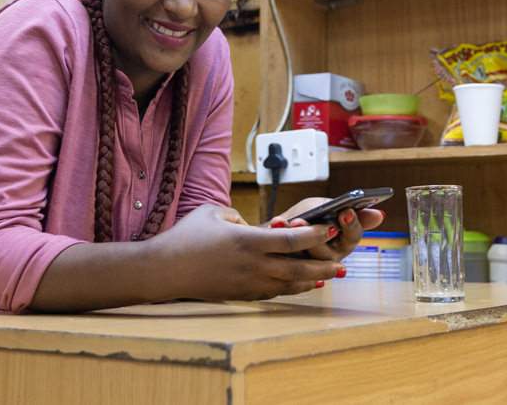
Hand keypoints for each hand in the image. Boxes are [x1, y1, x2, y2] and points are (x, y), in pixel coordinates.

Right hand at [149, 204, 346, 300]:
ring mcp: (249, 283)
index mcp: (248, 241)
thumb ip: (240, 216)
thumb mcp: (214, 212)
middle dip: (323, 265)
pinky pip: (274, 293)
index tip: (330, 228)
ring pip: (289, 285)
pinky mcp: (242, 295)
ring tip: (329, 277)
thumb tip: (254, 226)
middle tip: (342, 263)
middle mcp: (253, 265)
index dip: (314, 234)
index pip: (292, 240)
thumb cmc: (186, 237)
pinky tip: (301, 285)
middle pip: (298, 268)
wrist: (165, 270)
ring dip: (312, 280)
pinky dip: (291, 289)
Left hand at [268, 197, 384, 261]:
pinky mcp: (292, 269)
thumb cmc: (308, 216)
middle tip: (306, 218)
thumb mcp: (325, 207)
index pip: (353, 236)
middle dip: (316, 234)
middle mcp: (331, 257)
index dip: (351, 224)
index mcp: (344, 241)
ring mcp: (312, 266)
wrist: (279, 229)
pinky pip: (288, 257)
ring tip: (290, 221)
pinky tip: (278, 222)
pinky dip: (281, 236)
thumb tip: (380, 215)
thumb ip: (345, 210)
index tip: (345, 211)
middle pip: (328, 252)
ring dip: (297, 237)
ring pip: (308, 258)